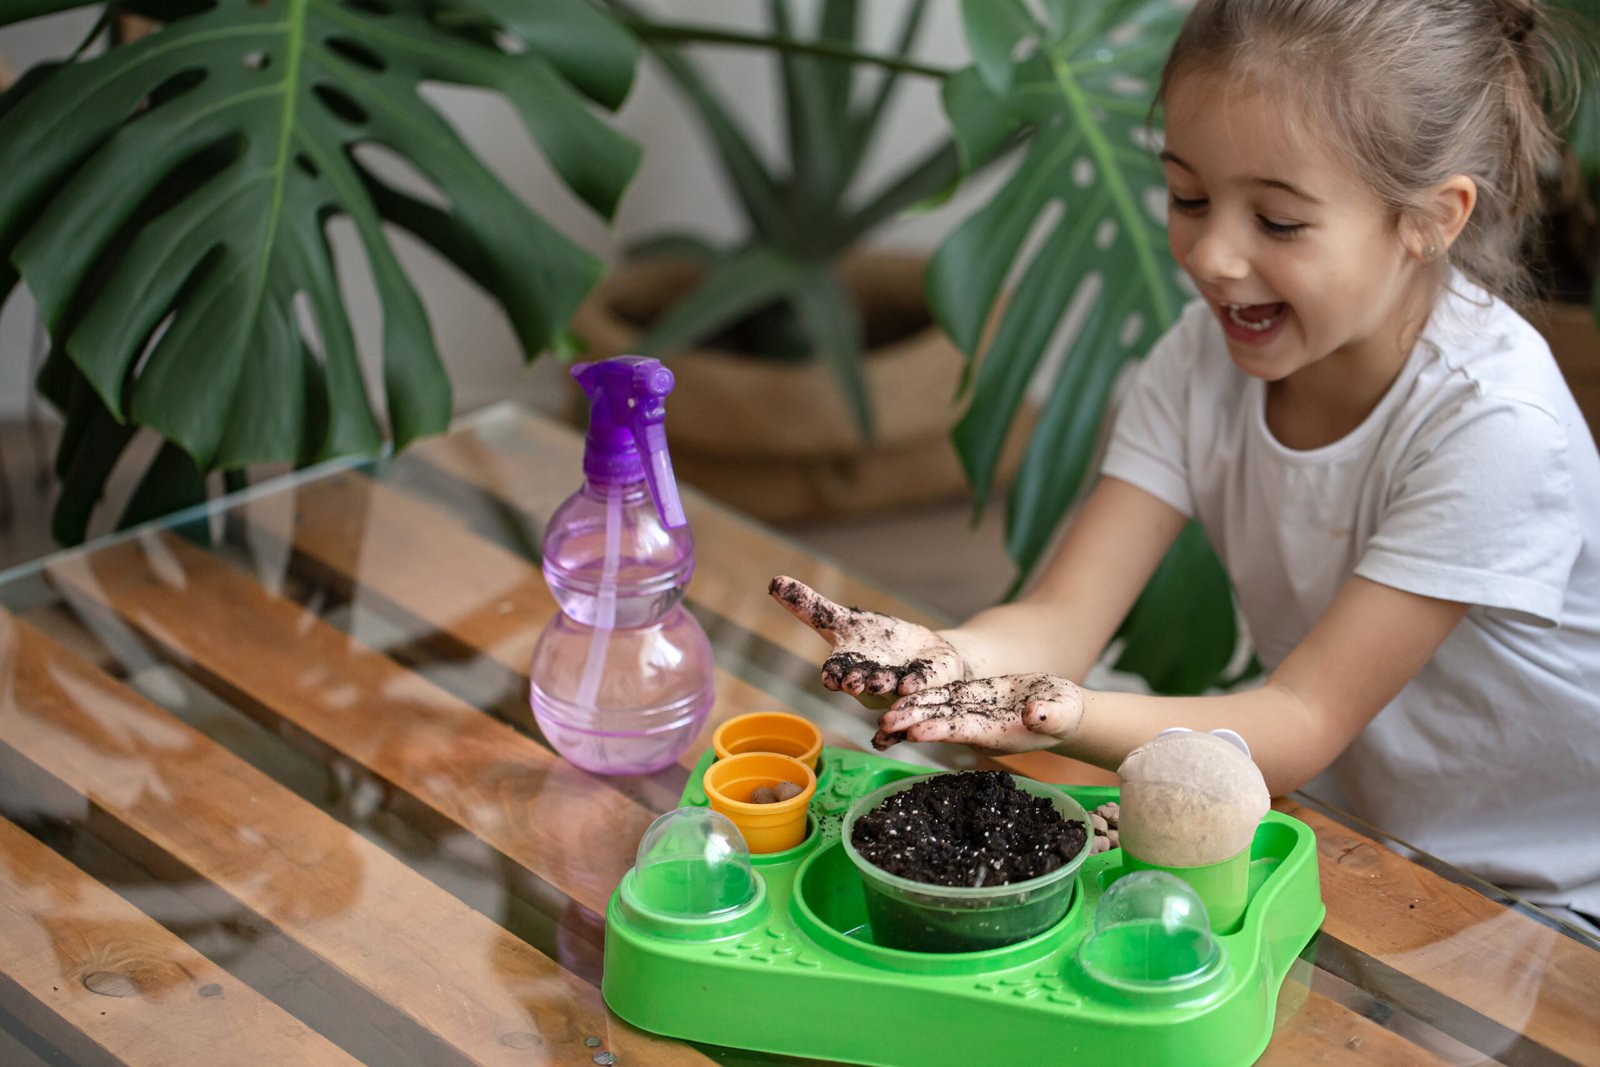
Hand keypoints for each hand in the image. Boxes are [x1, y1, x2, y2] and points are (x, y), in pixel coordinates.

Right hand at [767, 576, 968, 701]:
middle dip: (860, 682)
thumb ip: (810, 607)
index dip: (834, 675)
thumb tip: (773, 581)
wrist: (920, 654)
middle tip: (858, 682)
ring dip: (888, 686)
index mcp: (850, 666)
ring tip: (887, 683)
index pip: (836, 672)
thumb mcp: (843, 622)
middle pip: (863, 683)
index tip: (831, 675)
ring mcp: (901, 683)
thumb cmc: (876, 642)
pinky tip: (913, 683)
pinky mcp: (928, 680)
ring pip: (892, 688)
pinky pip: (922, 683)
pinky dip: (916, 684)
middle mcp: (873, 679)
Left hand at [874, 673, 1083, 752]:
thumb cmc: (1064, 714)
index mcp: (998, 732)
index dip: (940, 730)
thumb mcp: (1061, 713)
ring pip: (936, 711)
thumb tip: (1034, 713)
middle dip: (913, 724)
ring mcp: (972, 713)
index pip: (964, 731)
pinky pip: (942, 697)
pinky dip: (922, 698)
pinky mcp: (970, 697)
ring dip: (911, 712)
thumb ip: (1049, 715)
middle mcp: (979, 726)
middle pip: (941, 724)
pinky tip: (900, 697)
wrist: (1060, 709)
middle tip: (884, 725)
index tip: (916, 732)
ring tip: (882, 717)